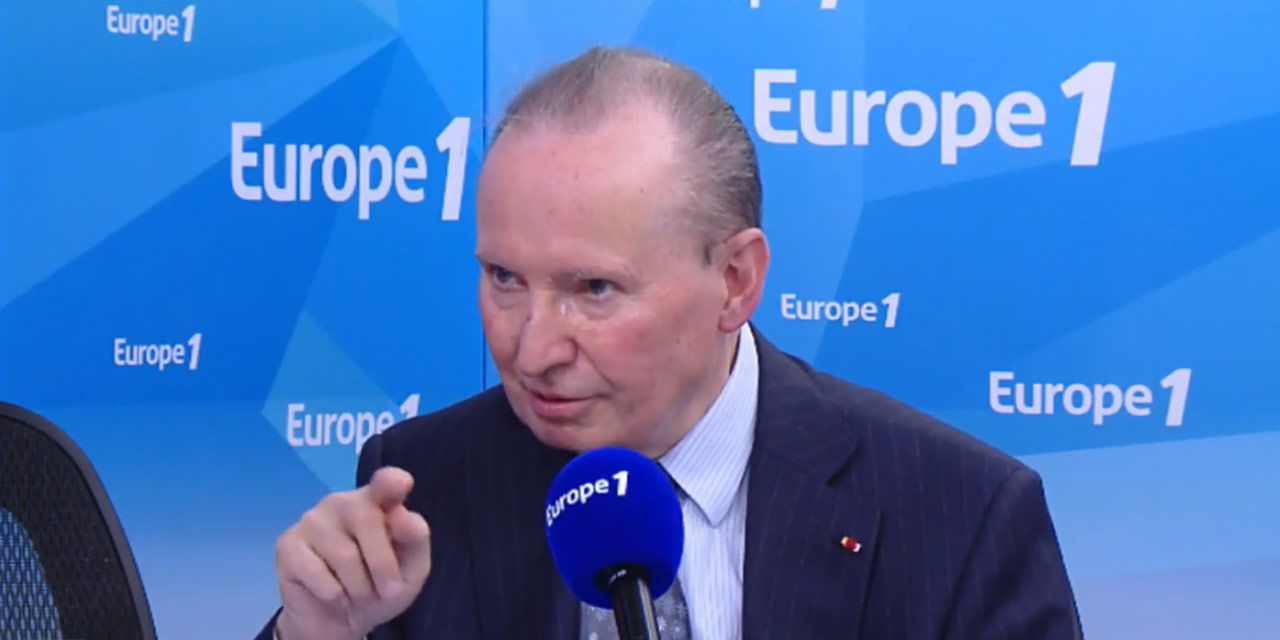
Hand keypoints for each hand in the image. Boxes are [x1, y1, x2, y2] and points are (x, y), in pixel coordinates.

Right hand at [273, 467, 431, 639]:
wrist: (340, 622)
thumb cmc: (380, 587)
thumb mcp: (411, 569)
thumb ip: (415, 539)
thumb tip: (402, 515)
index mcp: (377, 502)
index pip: (384, 483)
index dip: (391, 482)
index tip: (402, 483)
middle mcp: (343, 502)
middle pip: (367, 519)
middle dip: (383, 564)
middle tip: (389, 591)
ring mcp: (312, 520)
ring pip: (343, 554)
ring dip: (359, 587)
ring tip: (359, 595)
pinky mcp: (288, 545)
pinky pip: (317, 573)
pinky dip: (334, 596)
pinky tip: (335, 597)